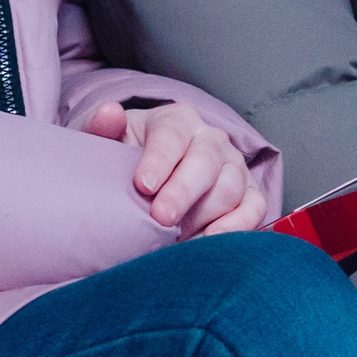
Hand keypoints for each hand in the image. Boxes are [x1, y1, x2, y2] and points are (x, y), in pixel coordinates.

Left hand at [84, 100, 265, 236]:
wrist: (152, 174)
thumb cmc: (128, 156)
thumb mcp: (110, 140)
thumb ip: (102, 128)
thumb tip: (109, 113)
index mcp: (176, 120)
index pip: (172, 136)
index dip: (159, 161)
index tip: (143, 185)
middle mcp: (211, 139)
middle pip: (205, 162)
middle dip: (183, 193)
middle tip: (161, 218)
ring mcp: (234, 166)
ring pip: (229, 189)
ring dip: (203, 217)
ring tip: (176, 240)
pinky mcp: (250, 193)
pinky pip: (254, 209)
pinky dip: (234, 228)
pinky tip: (207, 243)